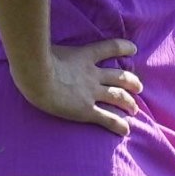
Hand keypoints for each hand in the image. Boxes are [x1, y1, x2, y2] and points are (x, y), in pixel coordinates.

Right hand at [10, 37, 142, 135]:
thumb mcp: (47, 46)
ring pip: (117, 97)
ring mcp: (91, 93)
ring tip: (135, 109)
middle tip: (139, 87)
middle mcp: (92, 75)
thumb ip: (50, 46)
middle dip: (132, 82)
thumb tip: (38, 44)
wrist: (36, 76)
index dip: (123, 47)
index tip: (133, 49)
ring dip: (129, 103)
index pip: (109, 48)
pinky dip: (118, 125)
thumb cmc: (35, 59)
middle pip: (119, 77)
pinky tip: (125, 131)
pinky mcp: (86, 111)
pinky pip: (107, 119)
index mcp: (84, 56)